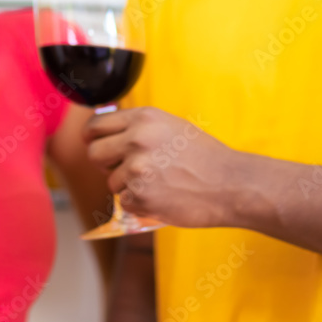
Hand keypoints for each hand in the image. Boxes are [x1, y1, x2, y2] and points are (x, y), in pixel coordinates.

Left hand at [85, 106, 238, 227]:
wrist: (230, 184)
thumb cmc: (204, 156)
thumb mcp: (171, 126)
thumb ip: (139, 127)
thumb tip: (108, 132)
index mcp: (144, 118)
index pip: (96, 125)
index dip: (91, 136)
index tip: (93, 142)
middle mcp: (137, 140)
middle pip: (94, 153)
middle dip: (105, 162)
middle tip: (123, 167)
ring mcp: (137, 169)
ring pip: (110, 181)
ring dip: (127, 185)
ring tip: (157, 182)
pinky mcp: (140, 196)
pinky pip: (124, 201)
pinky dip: (139, 203)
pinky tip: (162, 195)